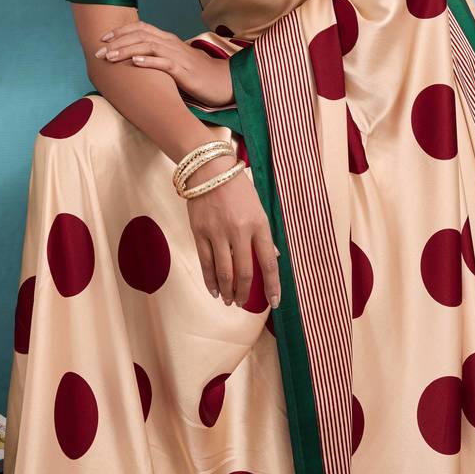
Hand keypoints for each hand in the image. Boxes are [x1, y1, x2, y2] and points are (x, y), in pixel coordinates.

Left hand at [94, 20, 233, 107]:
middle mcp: (171, 44)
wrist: (223, 82)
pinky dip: (148, 62)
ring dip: (127, 50)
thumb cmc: (196, 74)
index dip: (120, 31)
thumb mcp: (173, 61)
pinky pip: (164, 63)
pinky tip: (135, 63)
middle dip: (117, 42)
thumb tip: (133, 60)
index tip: (102, 39)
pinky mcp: (184, 71)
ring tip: (110, 56)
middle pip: (140, 35)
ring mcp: (178, 56)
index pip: (141, 28)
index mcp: (168, 40)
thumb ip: (156, 56)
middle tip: (98, 52)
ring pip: (148, 46)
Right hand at [184, 151, 280, 310]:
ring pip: (223, 272)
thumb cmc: (237, 188)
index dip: (272, 285)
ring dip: (228, 291)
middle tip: (243, 304)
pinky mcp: (200, 232)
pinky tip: (214, 290)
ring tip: (229, 301)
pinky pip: (205, 262)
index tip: (274, 301)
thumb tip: (273, 258)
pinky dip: (210, 280)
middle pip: (244, 272)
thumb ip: (264, 234)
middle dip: (245, 293)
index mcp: (259, 224)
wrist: (209, 169)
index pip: (268, 261)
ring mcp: (217, 232)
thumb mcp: (258, 207)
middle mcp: (239, 230)